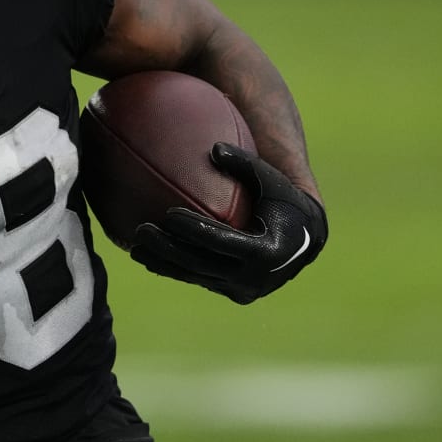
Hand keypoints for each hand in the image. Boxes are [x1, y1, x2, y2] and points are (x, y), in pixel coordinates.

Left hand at [130, 142, 327, 303]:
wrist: (306, 240)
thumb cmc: (285, 200)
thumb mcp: (272, 180)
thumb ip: (245, 163)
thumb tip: (214, 148)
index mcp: (267, 252)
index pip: (221, 241)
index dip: (193, 229)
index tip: (168, 215)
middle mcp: (254, 278)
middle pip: (201, 264)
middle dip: (168, 249)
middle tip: (141, 231)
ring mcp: (242, 289)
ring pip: (195, 277)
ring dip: (164, 264)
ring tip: (136, 247)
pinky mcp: (233, 293)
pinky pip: (198, 280)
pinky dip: (174, 270)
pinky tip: (149, 258)